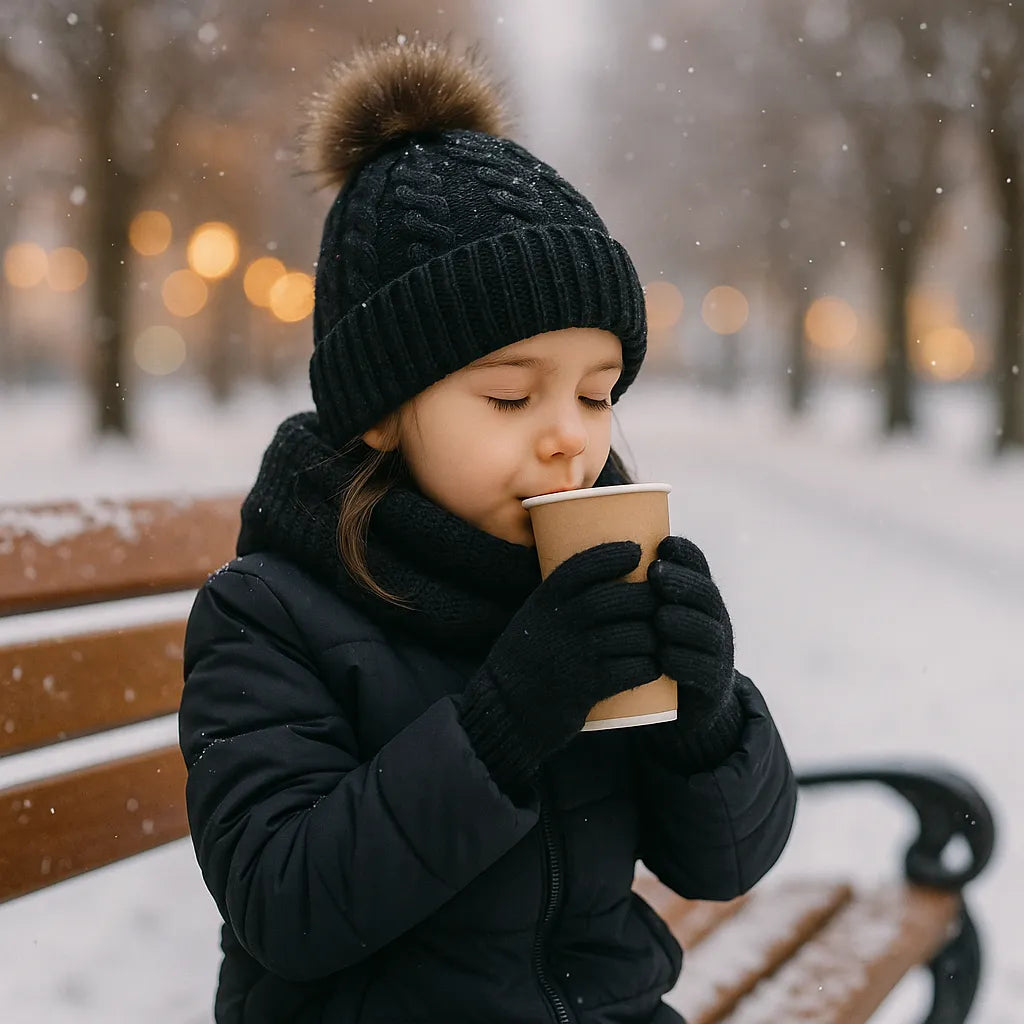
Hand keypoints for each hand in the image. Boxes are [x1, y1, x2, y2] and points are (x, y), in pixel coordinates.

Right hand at [460, 540, 658, 790]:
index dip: (612, 555)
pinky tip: (654, 664)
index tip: (636, 551)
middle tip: (663, 600)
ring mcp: (575, 655)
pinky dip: (650, 666)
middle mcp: (560, 622)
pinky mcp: (588, 686)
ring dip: (655, 635)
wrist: (507, 708)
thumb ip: (564, 597)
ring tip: (662, 635)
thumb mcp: (535, 616)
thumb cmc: (530, 656)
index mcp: (545, 601)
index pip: (582, 567)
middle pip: (618, 598)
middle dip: (648, 597)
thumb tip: (607, 570)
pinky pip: (633, 669)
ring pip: (634, 634)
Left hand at [646, 536, 742, 770]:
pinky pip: (703, 671)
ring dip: (684, 622)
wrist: (679, 708)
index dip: (685, 554)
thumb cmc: (652, 649)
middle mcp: (713, 620)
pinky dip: (684, 663)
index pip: (698, 567)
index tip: (662, 544)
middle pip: (706, 595)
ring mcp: (716, 653)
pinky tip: (665, 659)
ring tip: (660, 618)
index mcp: (697, 598)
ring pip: (707, 632)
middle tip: (655, 576)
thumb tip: (584, 550)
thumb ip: (629, 589)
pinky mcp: (711, 686)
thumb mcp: (646, 616)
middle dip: (683, 583)